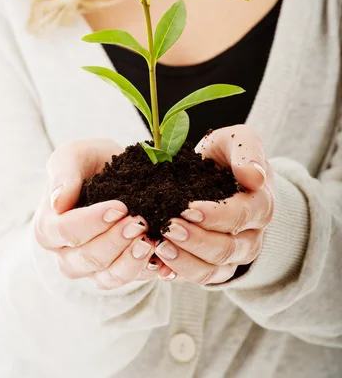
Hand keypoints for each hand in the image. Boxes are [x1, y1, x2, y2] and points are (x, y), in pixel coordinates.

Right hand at [33, 139, 162, 289]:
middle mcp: (66, 253)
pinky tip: (162, 258)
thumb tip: (58, 201)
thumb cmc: (90, 163)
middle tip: (139, 221)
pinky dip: (146, 271)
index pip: (65, 232)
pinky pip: (128, 281)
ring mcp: (90, 268)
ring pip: (107, 278)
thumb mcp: (75, 155)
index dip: (92, 222)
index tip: (119, 207)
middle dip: (116, 241)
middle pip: (87, 258)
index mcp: (49, 226)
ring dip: (130, 261)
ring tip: (150, 240)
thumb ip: (63, 171)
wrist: (118, 171)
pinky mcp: (114, 273)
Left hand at [155, 125, 274, 283]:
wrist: (224, 173)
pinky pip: (201, 278)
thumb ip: (248, 152)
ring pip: (214, 270)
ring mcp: (234, 255)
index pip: (241, 216)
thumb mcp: (239, 140)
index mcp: (260, 205)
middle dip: (196, 240)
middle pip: (227, 249)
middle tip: (168, 227)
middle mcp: (251, 235)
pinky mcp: (215, 266)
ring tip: (159, 246)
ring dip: (185, 261)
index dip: (215, 215)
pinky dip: (179, 272)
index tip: (187, 207)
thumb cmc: (230, 155)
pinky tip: (158, 260)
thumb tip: (254, 176)